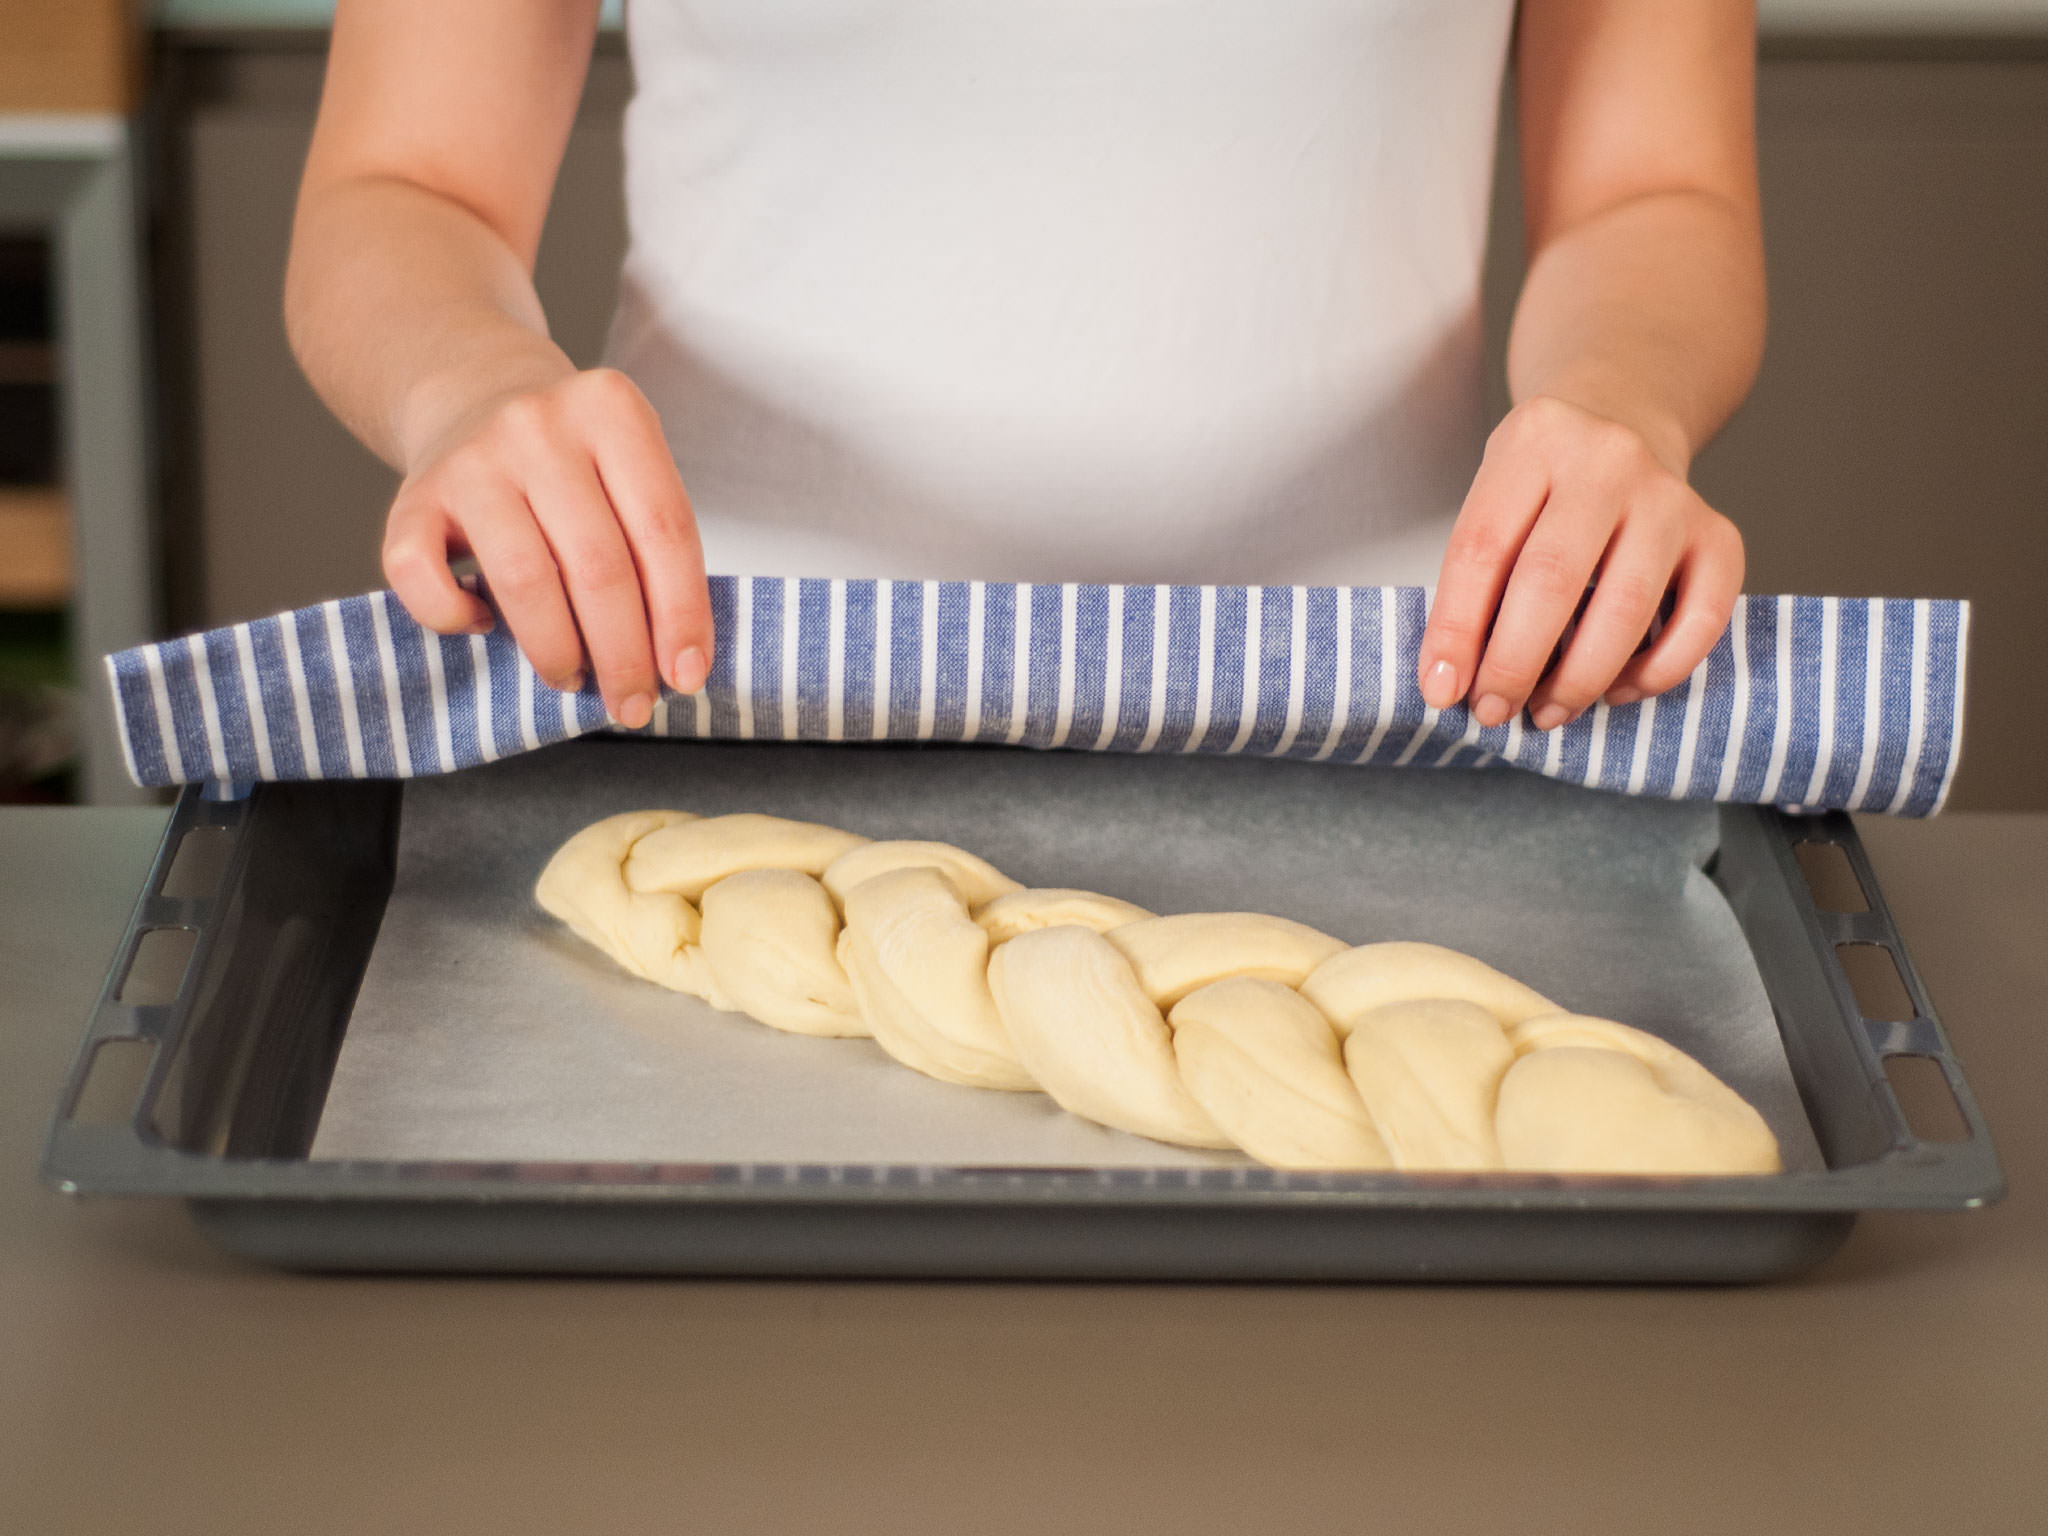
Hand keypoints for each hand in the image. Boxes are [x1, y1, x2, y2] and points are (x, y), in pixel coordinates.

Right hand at [381, 365, 713, 727]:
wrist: (473, 399)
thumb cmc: (572, 465)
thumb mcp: (628, 473)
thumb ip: (654, 547)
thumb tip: (674, 661)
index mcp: (611, 410)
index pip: (663, 528)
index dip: (681, 613)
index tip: (686, 676)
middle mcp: (538, 424)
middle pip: (598, 564)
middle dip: (623, 652)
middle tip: (632, 702)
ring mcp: (469, 459)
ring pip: (524, 579)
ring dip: (557, 649)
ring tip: (573, 679)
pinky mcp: (408, 498)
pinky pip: (423, 578)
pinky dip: (455, 619)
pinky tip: (483, 626)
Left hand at [1417, 395, 1743, 730]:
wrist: (1628, 426)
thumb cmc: (1543, 489)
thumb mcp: (1495, 504)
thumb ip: (1474, 583)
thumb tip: (1452, 683)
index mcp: (1534, 442)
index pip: (1482, 548)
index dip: (1455, 631)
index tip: (1441, 691)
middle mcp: (1609, 459)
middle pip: (1553, 578)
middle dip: (1515, 663)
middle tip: (1493, 712)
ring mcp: (1671, 495)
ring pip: (1626, 605)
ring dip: (1580, 678)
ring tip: (1548, 711)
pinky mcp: (1720, 534)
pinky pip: (1701, 618)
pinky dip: (1657, 670)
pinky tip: (1617, 690)